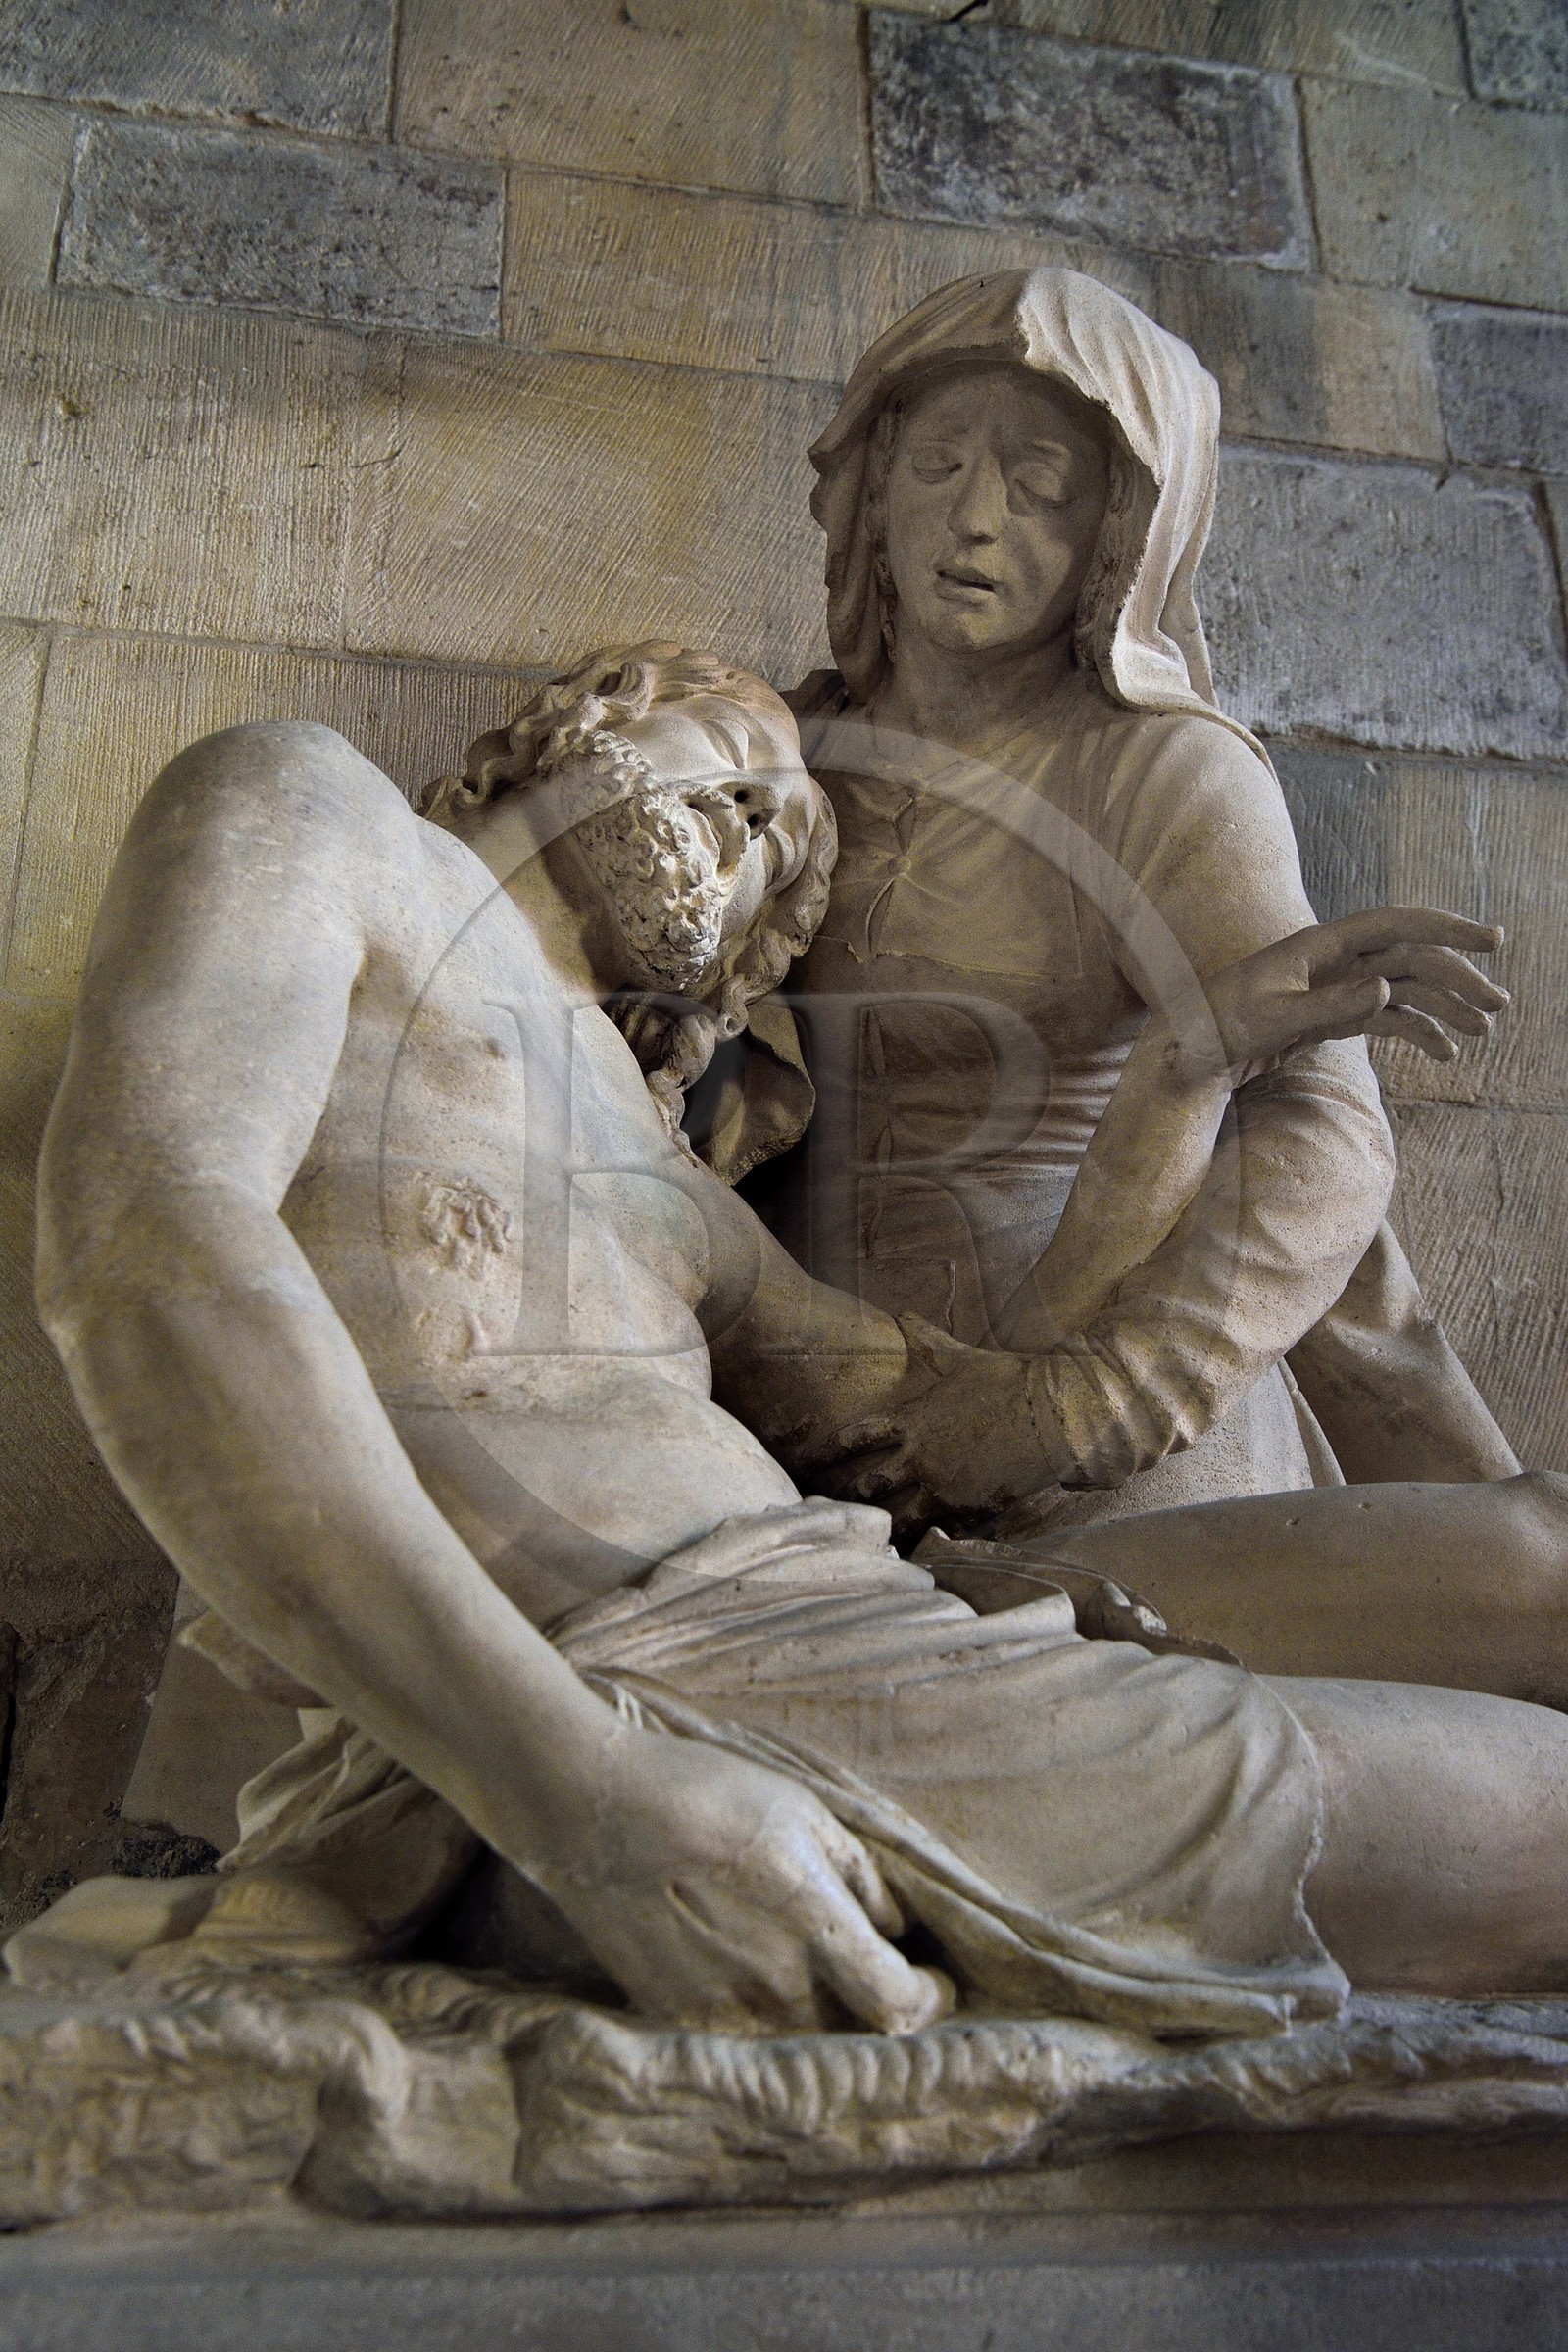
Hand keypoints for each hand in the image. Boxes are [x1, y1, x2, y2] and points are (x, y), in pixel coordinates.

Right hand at [519, 1720, 952, 2034]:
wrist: (594, 1810)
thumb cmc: (705, 1793)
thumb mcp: (802, 1811)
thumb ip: (860, 1876)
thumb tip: (897, 1927)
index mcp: (815, 1924)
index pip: (898, 2005)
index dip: (928, 2001)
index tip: (932, 1981)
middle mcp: (775, 1984)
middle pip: (852, 2030)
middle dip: (873, 2004)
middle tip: (872, 1969)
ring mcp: (722, 2010)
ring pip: (798, 2038)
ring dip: (819, 2013)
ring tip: (805, 1966)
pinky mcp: (677, 2018)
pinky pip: (743, 2035)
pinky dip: (762, 2016)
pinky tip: (746, 1969)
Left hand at [817, 1318, 1044, 1540]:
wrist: (1055, 1414)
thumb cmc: (1008, 1381)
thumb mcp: (961, 1356)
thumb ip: (927, 1340)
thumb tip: (903, 1313)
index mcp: (913, 1420)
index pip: (856, 1437)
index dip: (829, 1451)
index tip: (808, 1462)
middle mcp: (920, 1456)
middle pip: (868, 1484)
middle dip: (846, 1496)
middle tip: (827, 1508)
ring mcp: (943, 1487)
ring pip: (897, 1517)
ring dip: (880, 1527)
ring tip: (863, 1541)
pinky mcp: (969, 1510)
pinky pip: (937, 1534)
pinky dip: (923, 1543)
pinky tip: (909, 1555)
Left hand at [1177, 908, 1505, 1086]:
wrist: (1187, 1056)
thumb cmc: (1217, 1028)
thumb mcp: (1271, 1018)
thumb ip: (1329, 1005)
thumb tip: (1387, 989)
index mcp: (1320, 944)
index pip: (1396, 925)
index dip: (1446, 927)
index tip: (1492, 939)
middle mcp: (1332, 960)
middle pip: (1410, 959)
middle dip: (1457, 978)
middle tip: (1498, 1005)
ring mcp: (1333, 989)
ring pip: (1403, 990)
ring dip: (1444, 1008)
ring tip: (1481, 1031)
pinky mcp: (1330, 1018)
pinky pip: (1384, 1020)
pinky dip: (1416, 1031)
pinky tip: (1444, 1051)